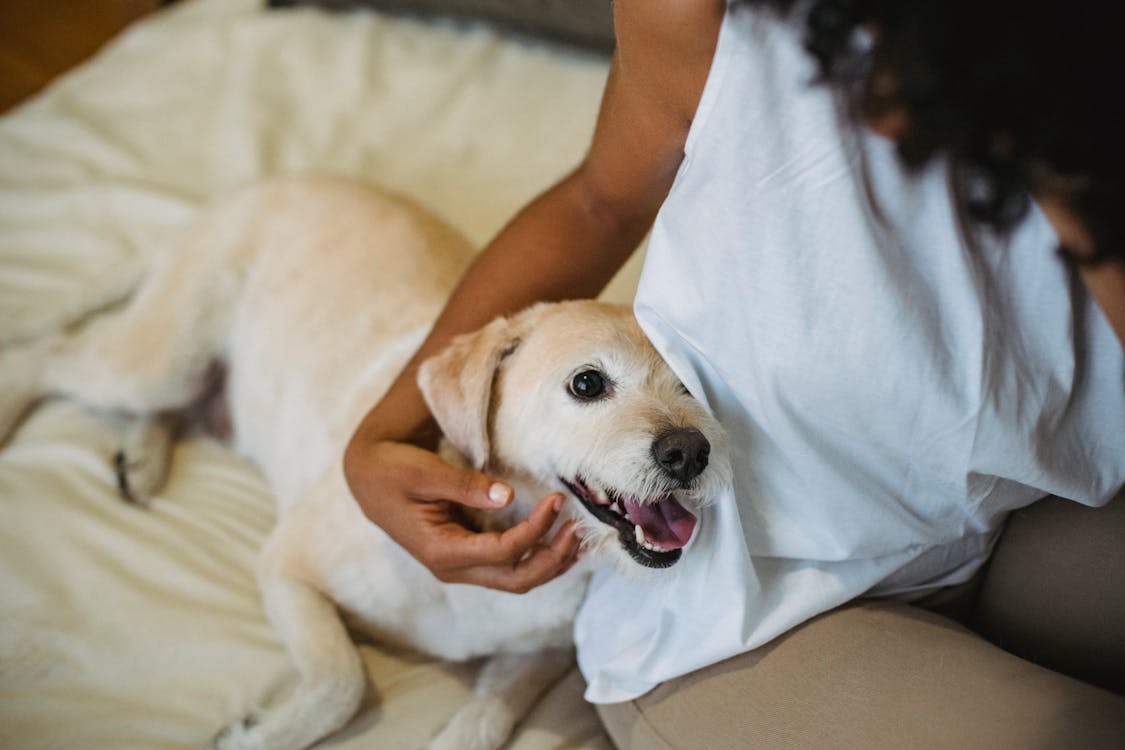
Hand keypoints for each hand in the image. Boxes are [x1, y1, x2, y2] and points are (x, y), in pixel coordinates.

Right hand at [344, 440, 581, 592]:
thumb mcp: (424, 472)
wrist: (367, 478)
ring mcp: (460, 566)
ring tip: (577, 537)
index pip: (503, 552)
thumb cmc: (393, 470)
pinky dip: (537, 557)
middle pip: (516, 579)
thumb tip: (506, 494)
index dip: (535, 529)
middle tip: (578, 528)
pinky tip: (557, 540)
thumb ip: (464, 485)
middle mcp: (452, 567)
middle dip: (553, 557)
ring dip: (550, 562)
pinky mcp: (466, 556)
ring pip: (516, 579)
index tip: (556, 499)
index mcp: (441, 550)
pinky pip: (509, 567)